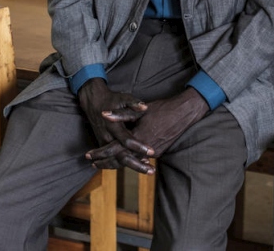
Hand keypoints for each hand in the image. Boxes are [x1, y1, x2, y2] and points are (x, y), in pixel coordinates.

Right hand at [77, 78, 153, 172]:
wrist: (94, 101)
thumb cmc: (111, 99)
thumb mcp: (123, 98)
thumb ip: (134, 103)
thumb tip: (145, 107)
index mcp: (113, 126)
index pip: (127, 140)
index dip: (139, 146)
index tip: (152, 151)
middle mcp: (108, 137)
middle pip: (122, 156)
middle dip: (137, 164)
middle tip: (151, 170)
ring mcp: (105, 142)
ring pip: (118, 160)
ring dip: (132, 166)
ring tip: (148, 170)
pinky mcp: (104, 144)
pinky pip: (114, 158)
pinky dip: (125, 163)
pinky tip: (139, 164)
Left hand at [87, 87, 209, 169]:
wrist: (184, 114)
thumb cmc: (162, 109)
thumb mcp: (140, 109)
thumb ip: (121, 114)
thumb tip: (104, 114)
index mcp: (137, 137)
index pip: (114, 149)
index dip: (101, 153)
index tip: (89, 156)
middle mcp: (144, 149)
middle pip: (120, 160)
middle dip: (105, 162)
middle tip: (92, 164)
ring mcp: (153, 152)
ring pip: (130, 162)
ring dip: (115, 163)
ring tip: (103, 164)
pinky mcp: (158, 152)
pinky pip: (139, 160)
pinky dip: (129, 161)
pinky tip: (122, 161)